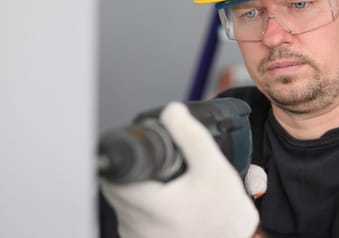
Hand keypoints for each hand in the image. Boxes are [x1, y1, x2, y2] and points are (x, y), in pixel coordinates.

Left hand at [100, 101, 259, 237]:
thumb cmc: (225, 216)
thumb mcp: (214, 168)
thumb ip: (191, 136)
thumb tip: (171, 112)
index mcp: (150, 206)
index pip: (113, 173)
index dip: (124, 156)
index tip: (138, 150)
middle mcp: (137, 226)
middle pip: (116, 185)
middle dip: (133, 169)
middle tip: (156, 165)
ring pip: (123, 202)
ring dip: (138, 187)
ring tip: (164, 183)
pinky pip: (132, 218)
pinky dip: (144, 206)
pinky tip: (167, 201)